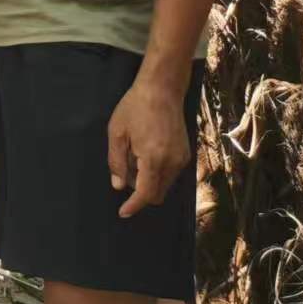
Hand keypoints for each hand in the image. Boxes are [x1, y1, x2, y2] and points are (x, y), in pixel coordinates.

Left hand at [107, 78, 190, 217]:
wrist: (162, 90)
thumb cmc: (134, 108)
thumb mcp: (117, 133)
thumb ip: (117, 162)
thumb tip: (119, 186)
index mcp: (153, 158)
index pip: (145, 194)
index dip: (133, 206)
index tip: (123, 213)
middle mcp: (172, 163)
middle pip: (157, 194)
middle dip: (140, 192)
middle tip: (125, 171)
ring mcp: (182, 159)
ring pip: (165, 186)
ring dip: (149, 182)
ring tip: (134, 156)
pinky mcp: (186, 154)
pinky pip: (171, 175)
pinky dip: (157, 174)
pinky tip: (145, 153)